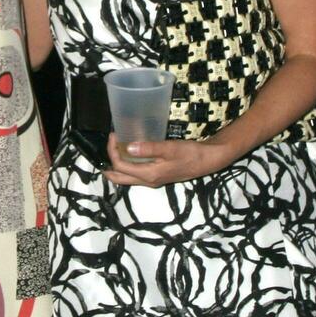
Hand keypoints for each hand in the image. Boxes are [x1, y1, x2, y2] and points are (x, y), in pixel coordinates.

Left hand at [102, 133, 233, 186]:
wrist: (207, 161)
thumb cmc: (190, 153)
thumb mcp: (170, 148)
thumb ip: (149, 148)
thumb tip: (128, 148)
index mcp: (149, 175)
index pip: (121, 166)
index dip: (112, 151)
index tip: (114, 135)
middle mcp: (148, 181)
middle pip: (120, 178)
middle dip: (109, 164)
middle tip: (109, 146)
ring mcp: (153, 180)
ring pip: (127, 178)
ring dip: (117, 167)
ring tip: (114, 151)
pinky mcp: (157, 176)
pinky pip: (136, 175)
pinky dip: (128, 167)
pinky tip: (130, 155)